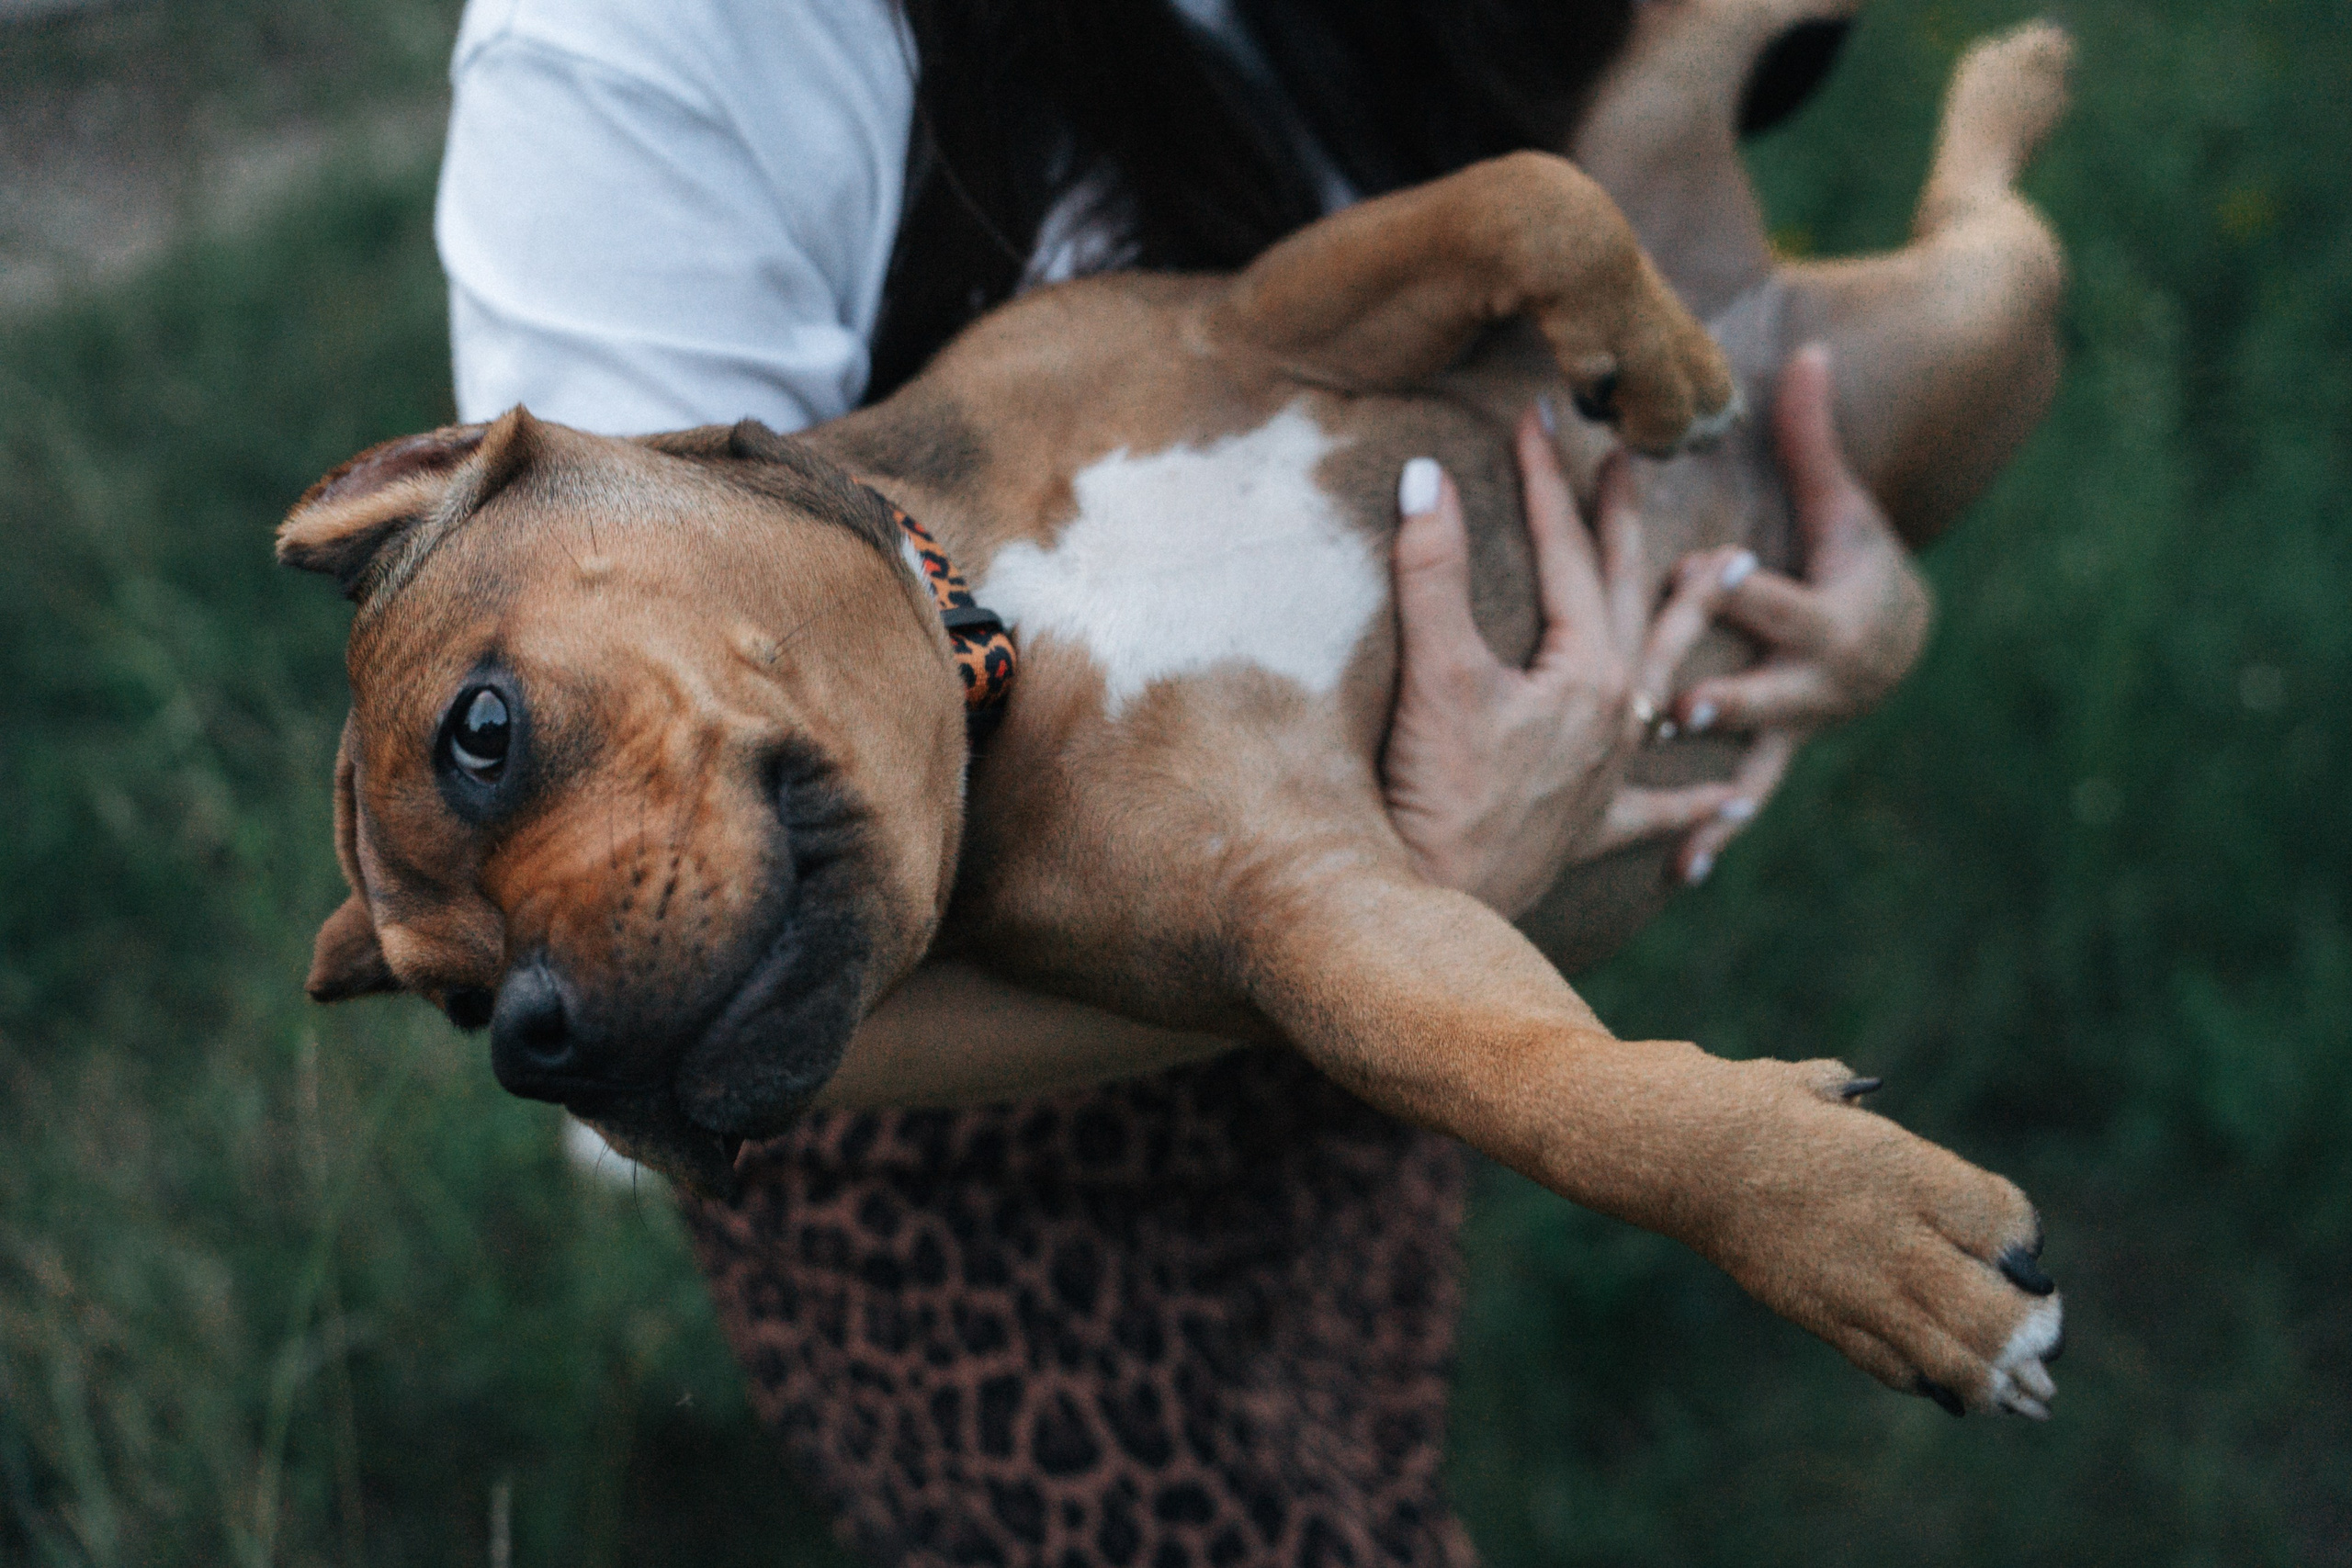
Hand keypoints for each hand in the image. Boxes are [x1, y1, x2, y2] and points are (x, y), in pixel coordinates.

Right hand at [1382, 407, 1741, 918]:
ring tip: (1733, 569)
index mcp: (1584, 668)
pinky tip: (1732, 801)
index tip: (1537, 416)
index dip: (1547, 478)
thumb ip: (1434, 570)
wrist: (1433, 907)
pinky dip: (1693, 801)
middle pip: (1628, 597)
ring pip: (1664, 679)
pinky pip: (1655, 809)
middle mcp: (1614, 713)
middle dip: (1626, 524)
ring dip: (1691, 623)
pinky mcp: (1589, 828)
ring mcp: (1609, 773)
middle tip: (1636, 460)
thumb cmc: (1433, 793)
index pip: (1565, 550)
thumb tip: (1425, 475)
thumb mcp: (1436, 672)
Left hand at [1663, 343, 1935, 879]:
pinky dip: (1714, 842)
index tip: (1706, 565)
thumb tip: (1806, 350)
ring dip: (1717, 794)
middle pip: (1764, 688)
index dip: (1744, 580)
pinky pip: (1741, 807)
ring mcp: (1794, 732)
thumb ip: (1813, 436)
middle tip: (1682, 707)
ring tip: (1679, 830)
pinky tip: (1677, 876)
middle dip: (1727, 697)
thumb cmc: (1852, 552)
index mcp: (1826, 615)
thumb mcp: (1840, 500)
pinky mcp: (1773, 761)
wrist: (1896, 635)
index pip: (1777, 593)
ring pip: (1754, 764)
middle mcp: (1815, 684)